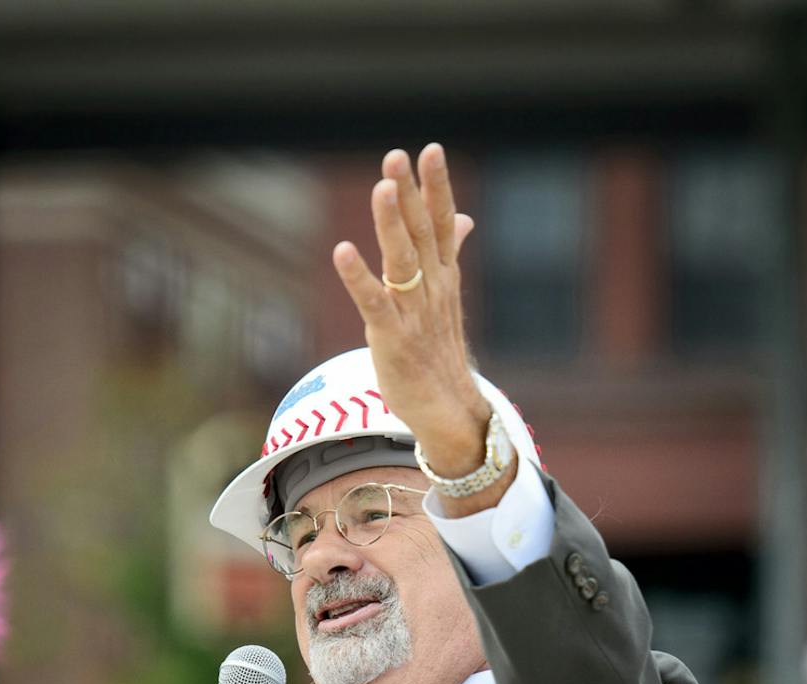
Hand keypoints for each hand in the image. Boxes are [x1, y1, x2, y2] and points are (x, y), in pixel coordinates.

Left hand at [330, 144, 511, 510]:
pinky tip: (343, 250)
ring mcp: (413, 312)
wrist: (448, 410)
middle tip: (398, 156)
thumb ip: (450, 252)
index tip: (430, 150)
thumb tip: (463, 219)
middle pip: (421, 233)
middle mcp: (432, 288)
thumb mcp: (446, 295)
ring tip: (383, 188)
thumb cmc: (440, 351)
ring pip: (402, 260)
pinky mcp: (392, 338)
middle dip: (411, 193)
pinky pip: (374, 302)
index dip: (437, 187)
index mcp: (444, 276)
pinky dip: (358, 276)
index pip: (442, 223)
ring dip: (392, 224)